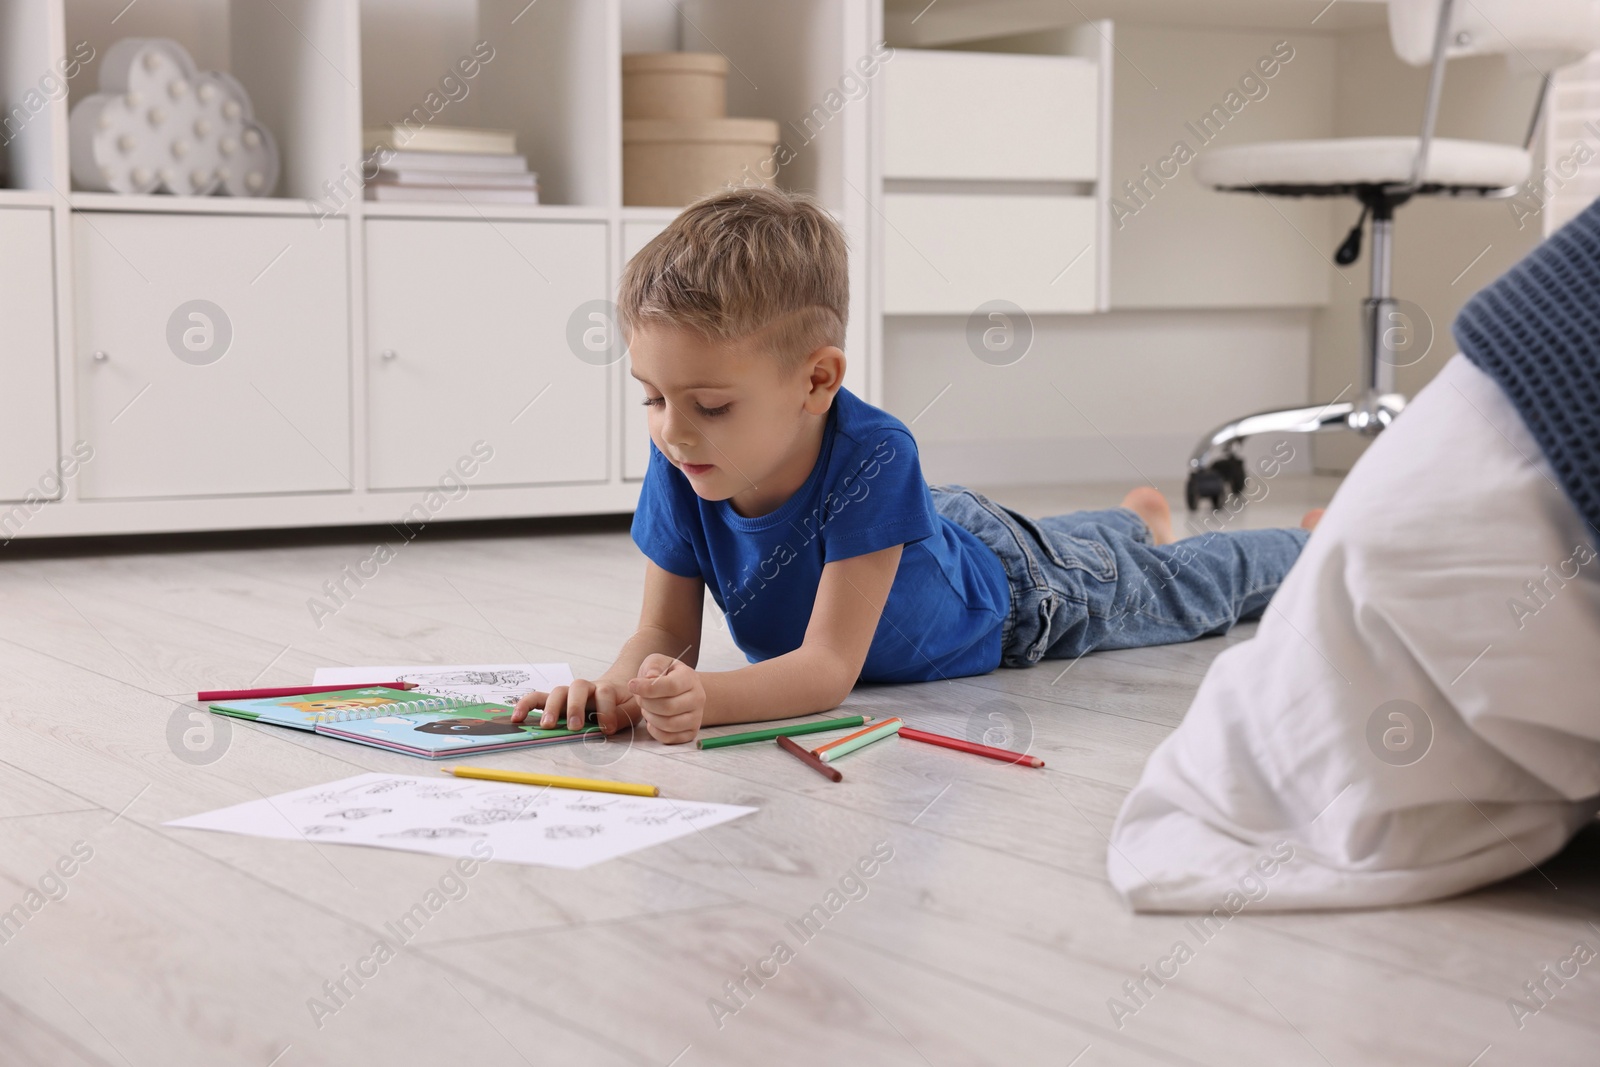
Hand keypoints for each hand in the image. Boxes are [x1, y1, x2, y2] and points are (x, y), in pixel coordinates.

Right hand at [511, 678, 638, 733]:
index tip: (607, 728)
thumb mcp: (633, 707)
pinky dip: (526, 705)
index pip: (605, 692)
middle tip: (575, 726)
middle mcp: (585, 687)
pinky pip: (537, 699)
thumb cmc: (624, 701)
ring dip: (551, 708)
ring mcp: (569, 694)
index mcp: (606, 687)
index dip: (606, 710)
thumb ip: (622, 715)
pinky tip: (517, 717)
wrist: (617, 689)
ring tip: (546, 726)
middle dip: (575, 707)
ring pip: (557, 692)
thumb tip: (606, 727)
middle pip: (577, 687)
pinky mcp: (556, 701)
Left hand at [627, 654, 705, 744]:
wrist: (680, 690)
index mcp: (690, 678)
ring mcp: (696, 717)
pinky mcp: (690, 732)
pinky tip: (652, 720)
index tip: (632, 685)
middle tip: (640, 698)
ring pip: (668, 724)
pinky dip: (654, 731)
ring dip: (650, 717)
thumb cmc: (666, 675)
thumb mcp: (658, 662)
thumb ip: (653, 666)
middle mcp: (698, 698)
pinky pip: (669, 738)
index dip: (648, 688)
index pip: (671, 686)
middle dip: (646, 703)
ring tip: (646, 708)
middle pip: (668, 707)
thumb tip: (650, 677)